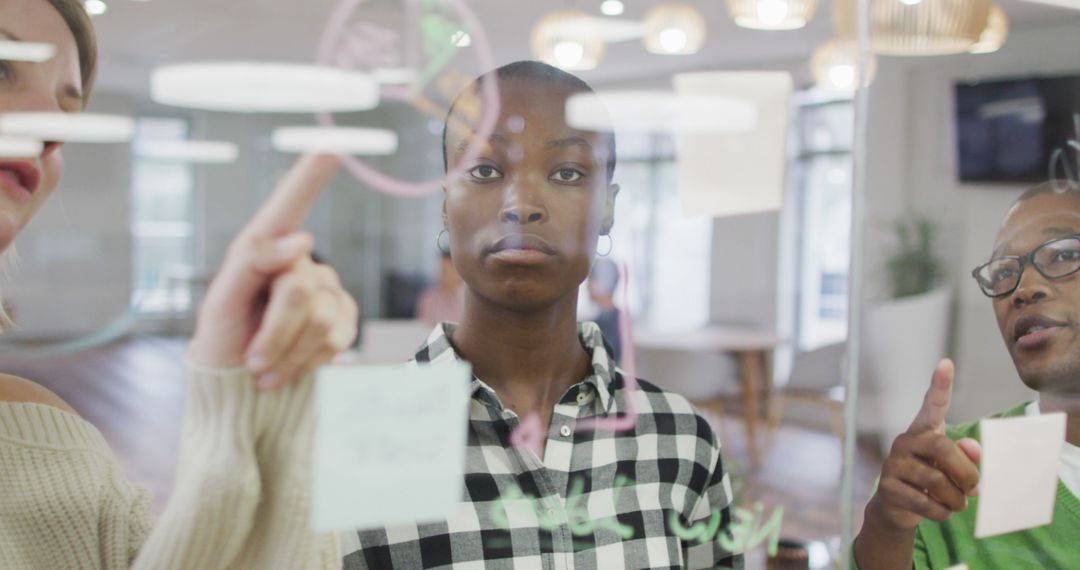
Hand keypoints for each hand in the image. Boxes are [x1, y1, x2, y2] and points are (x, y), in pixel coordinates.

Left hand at [188, 154, 358, 389]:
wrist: (240, 385)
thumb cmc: (224, 337)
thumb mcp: (221, 301)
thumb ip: (253, 263)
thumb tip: (303, 238)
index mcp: (264, 249)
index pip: (288, 206)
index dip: (309, 176)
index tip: (331, 146)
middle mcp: (301, 263)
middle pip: (300, 290)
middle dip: (274, 332)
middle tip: (252, 360)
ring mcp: (328, 290)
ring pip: (321, 320)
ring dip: (287, 353)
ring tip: (263, 368)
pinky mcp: (345, 320)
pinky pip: (338, 340)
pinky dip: (306, 363)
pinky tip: (286, 370)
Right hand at [867, 359, 981, 530]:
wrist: (898, 507)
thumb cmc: (932, 481)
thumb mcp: (953, 469)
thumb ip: (967, 456)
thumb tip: (973, 449)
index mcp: (924, 431)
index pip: (932, 405)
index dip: (940, 385)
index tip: (946, 364)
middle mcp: (905, 441)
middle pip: (942, 447)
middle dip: (965, 471)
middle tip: (975, 488)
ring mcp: (893, 463)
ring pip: (936, 480)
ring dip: (956, 499)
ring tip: (958, 504)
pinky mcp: (888, 487)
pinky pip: (925, 502)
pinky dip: (941, 512)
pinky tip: (939, 511)